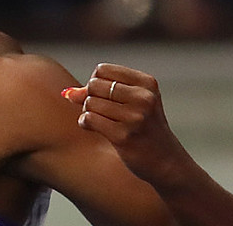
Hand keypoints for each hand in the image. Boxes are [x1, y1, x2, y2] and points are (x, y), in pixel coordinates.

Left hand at [62, 64, 189, 187]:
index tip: (103, 97)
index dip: (95, 83)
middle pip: (94, 85)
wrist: (166, 162)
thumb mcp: (130, 104)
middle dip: (90, 97)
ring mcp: (135, 117)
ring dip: (87, 112)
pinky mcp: (124, 136)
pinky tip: (93, 128)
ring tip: (99, 121)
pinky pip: (89, 119)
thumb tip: (66, 93)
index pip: (102, 70)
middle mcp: (143, 97)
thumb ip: (97, 93)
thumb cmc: (144, 128)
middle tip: (100, 111)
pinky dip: (85, 123)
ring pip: (89, 102)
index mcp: (147, 83)